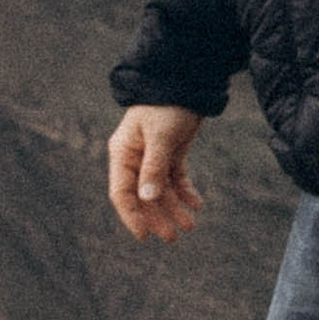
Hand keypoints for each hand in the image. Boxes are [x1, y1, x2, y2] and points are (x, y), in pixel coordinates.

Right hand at [109, 105, 205, 238]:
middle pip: (143, 196)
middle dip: (158, 216)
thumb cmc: (166, 105)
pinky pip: (175, 179)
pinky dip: (185, 192)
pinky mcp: (171, 154)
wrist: (186, 81)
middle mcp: (135, 159)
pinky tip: (196, 204)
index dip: (132, 216)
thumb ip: (154, 168)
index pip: (121, 193)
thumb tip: (148, 199)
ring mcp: (153, 158)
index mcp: (123, 154)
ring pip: (161, 191)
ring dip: (174, 208)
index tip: (144, 235)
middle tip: (173, 237)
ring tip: (190, 225)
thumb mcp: (161, 136)